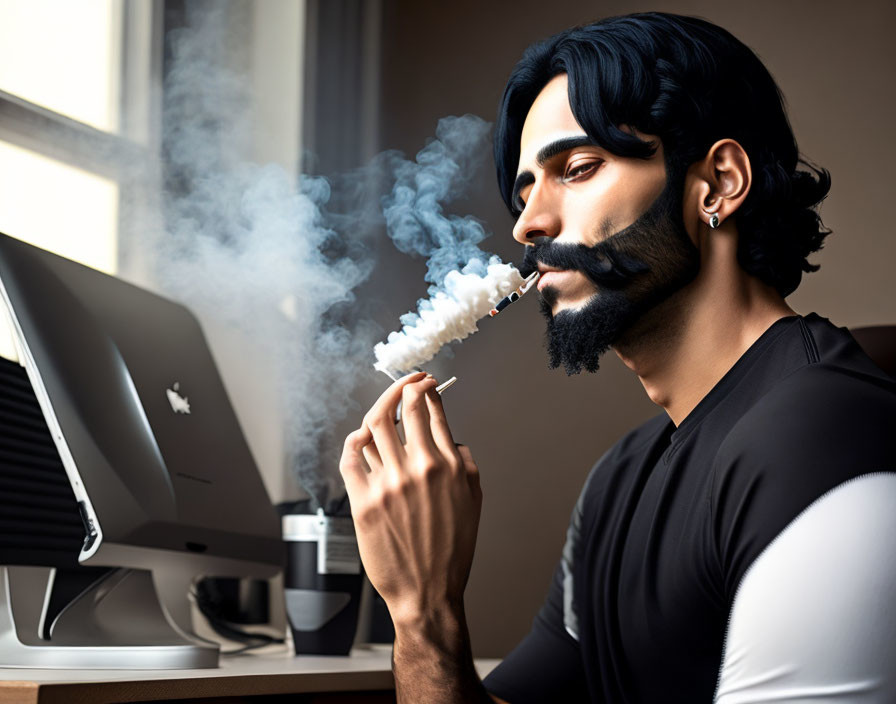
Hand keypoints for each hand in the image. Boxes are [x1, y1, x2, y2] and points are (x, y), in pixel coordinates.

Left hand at [340, 372, 481, 625]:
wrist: (427, 593)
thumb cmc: (451, 551)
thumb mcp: (474, 499)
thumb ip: (464, 462)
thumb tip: (448, 438)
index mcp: (449, 466)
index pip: (432, 410)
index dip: (426, 389)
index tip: (424, 384)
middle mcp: (419, 468)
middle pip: (403, 407)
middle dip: (404, 386)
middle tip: (407, 382)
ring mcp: (388, 484)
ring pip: (373, 426)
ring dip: (379, 409)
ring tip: (385, 410)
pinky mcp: (363, 502)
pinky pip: (350, 457)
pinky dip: (354, 441)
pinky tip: (360, 438)